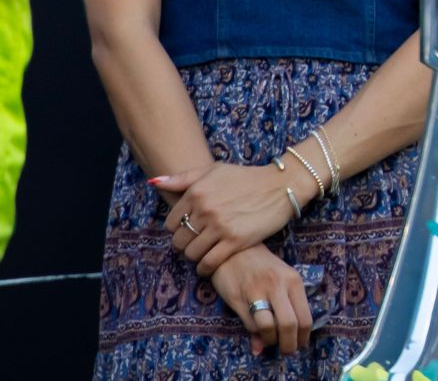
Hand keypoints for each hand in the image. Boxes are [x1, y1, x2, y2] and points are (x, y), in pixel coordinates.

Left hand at [157, 161, 305, 275]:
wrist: (282, 185)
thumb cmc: (247, 177)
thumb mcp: (214, 170)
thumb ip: (183, 178)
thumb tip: (154, 183)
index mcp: (196, 192)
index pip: (170, 223)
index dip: (178, 229)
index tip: (189, 230)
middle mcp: (205, 209)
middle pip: (179, 240)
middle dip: (185, 244)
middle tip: (196, 243)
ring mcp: (220, 226)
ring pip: (192, 253)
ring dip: (195, 257)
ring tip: (204, 253)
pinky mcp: (235, 240)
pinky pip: (209, 263)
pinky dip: (205, 269)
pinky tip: (208, 267)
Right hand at [209, 244, 312, 355]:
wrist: (233, 250)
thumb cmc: (261, 266)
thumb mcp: (279, 281)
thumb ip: (284, 308)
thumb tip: (283, 334)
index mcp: (293, 280)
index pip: (305, 316)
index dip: (304, 336)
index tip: (300, 344)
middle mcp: (277, 285)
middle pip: (289, 324)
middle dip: (289, 344)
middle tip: (286, 350)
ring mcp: (256, 291)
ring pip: (268, 326)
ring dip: (271, 340)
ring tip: (271, 340)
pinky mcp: (237, 297)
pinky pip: (249, 323)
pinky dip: (255, 334)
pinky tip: (257, 333)